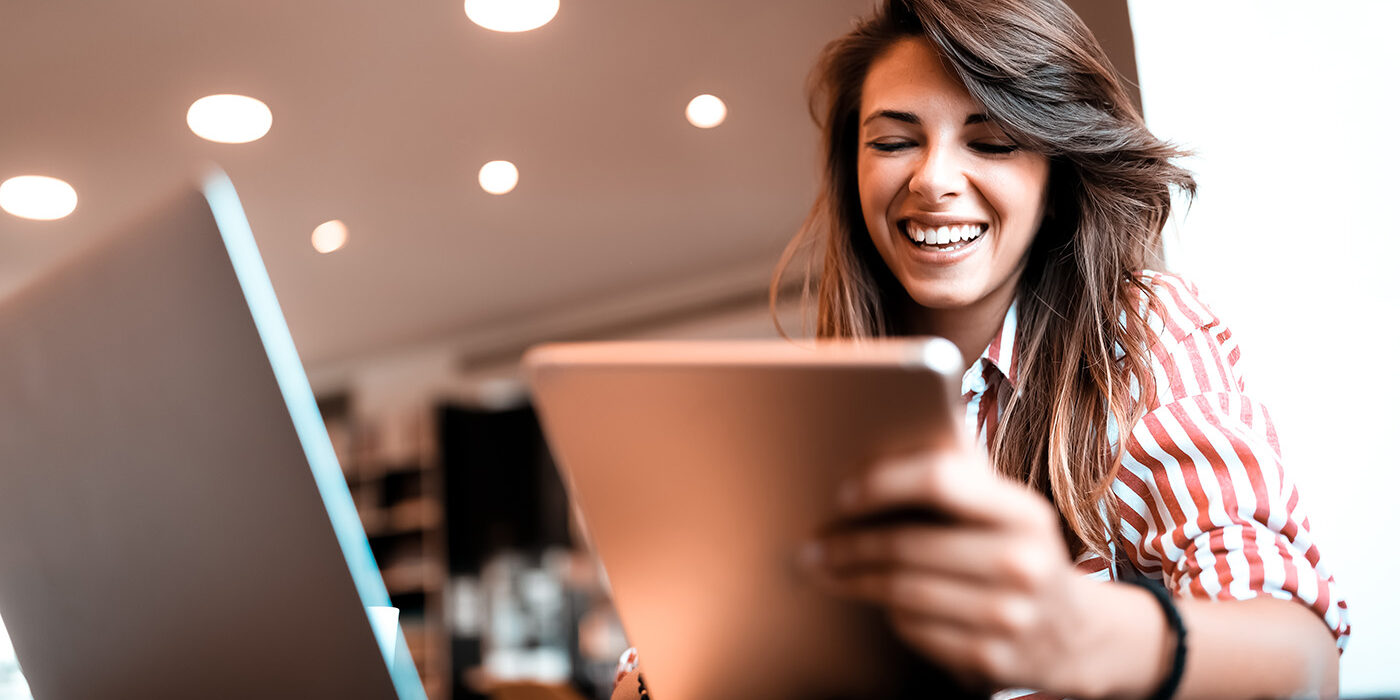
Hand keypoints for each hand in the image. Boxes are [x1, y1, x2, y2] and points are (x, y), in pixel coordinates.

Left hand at [804, 445, 1100, 694]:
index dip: (883, 483)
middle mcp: (1023, 563)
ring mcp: (1009, 616)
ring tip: (825, 570)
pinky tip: (875, 601)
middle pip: (907, 546)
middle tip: (814, 544)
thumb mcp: (1010, 513)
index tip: (843, 494)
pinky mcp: (990, 659)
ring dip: (853, 580)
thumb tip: (876, 454)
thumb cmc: (1021, 554)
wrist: (1079, 635)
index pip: (940, 481)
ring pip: (902, 592)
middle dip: (848, 544)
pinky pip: (913, 630)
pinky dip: (888, 613)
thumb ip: (961, 482)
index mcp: (1024, 512)